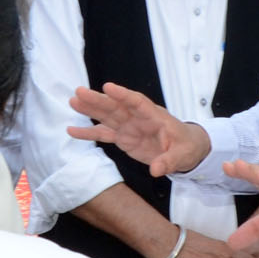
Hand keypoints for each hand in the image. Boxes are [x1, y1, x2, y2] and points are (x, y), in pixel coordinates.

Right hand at [68, 84, 211, 176]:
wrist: (185, 149)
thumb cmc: (186, 146)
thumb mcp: (183, 155)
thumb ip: (169, 161)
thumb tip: (156, 170)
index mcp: (155, 116)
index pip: (137, 103)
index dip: (122, 95)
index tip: (107, 87)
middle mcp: (138, 118)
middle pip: (116, 107)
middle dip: (98, 100)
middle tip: (79, 92)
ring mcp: (129, 127)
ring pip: (107, 116)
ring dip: (90, 110)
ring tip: (73, 102)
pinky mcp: (123, 138)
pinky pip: (103, 134)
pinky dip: (88, 133)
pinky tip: (72, 131)